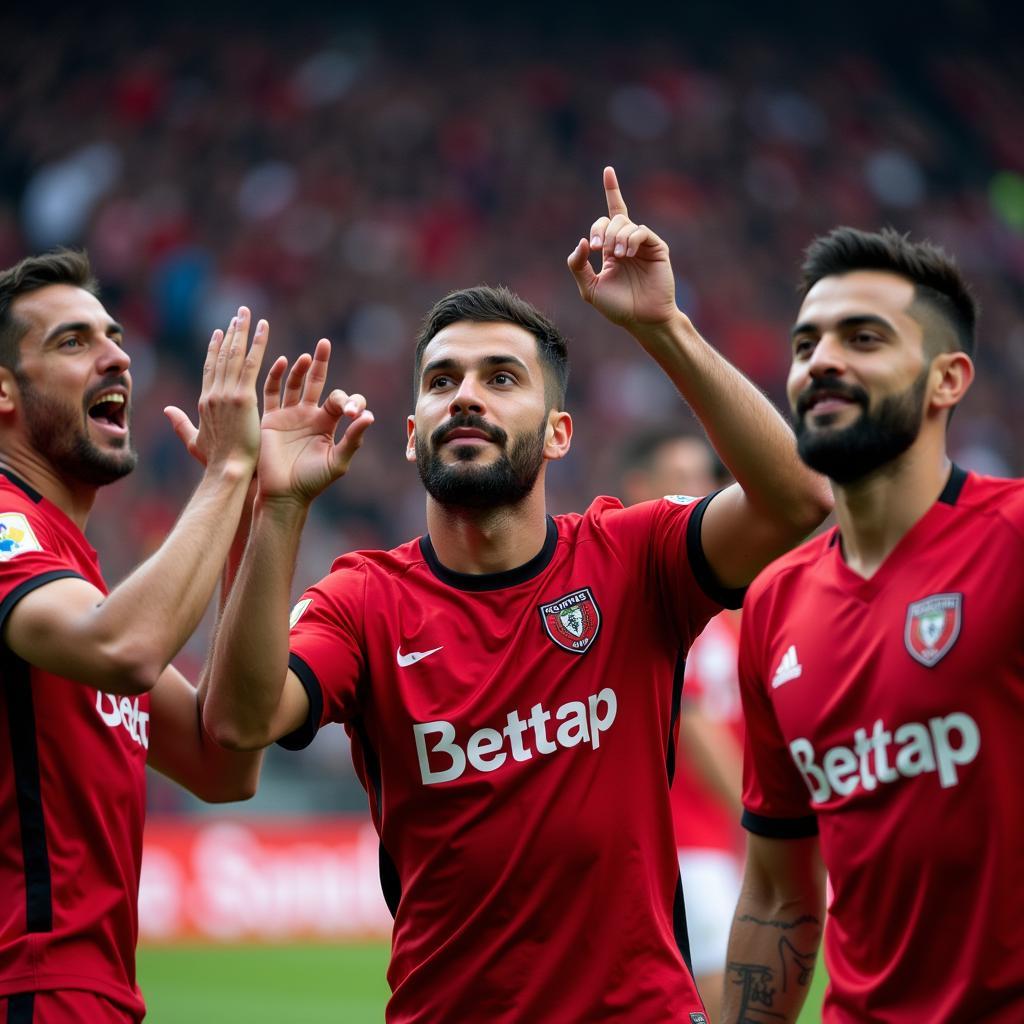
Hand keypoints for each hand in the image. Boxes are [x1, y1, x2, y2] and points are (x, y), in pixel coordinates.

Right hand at [164, 307, 266, 475]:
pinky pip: (252, 364)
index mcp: (205, 402)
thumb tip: (166, 411)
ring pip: (235, 355)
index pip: (210, 369)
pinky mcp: (243, 397)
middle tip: (238, 315)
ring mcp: (227, 393)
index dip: (214, 349)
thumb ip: (180, 424)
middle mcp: (214, 393)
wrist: (227, 471)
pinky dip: (257, 343)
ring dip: (241, 331)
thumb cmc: (215, 463)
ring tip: (247, 314)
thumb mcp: (194, 442)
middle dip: (230, 333)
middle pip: (222, 356)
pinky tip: (263, 327)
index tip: (220, 333)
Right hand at [256, 337, 373, 505]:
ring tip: (307, 356)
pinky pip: (271, 392)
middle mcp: (309, 415)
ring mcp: (288, 415)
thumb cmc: (313, 482)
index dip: (350, 402)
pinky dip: (276, 377)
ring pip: (294, 384)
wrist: (284, 495)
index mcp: (328, 424)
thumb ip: (353, 439)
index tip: (352, 415)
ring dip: (299, 369)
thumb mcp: (338, 462)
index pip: (342, 401)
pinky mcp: (270, 419)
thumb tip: (370, 416)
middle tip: (324, 343)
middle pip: (316, 382)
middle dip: (320, 363)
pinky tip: (282, 362)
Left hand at [567, 166, 676, 328]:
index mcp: (612, 249)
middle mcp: (627, 243)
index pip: (609, 216)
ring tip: (616, 257)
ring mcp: (643, 245)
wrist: (642, 320)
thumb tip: (581, 242)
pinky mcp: (657, 248)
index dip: (612, 191)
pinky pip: (641, 231)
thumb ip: (579, 266)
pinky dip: (630, 239)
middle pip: (612, 219)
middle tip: (597, 249)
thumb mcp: (590, 288)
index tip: (608, 170)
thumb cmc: (618, 308)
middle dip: (600, 230)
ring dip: (615, 238)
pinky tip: (626, 254)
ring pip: (625, 224)